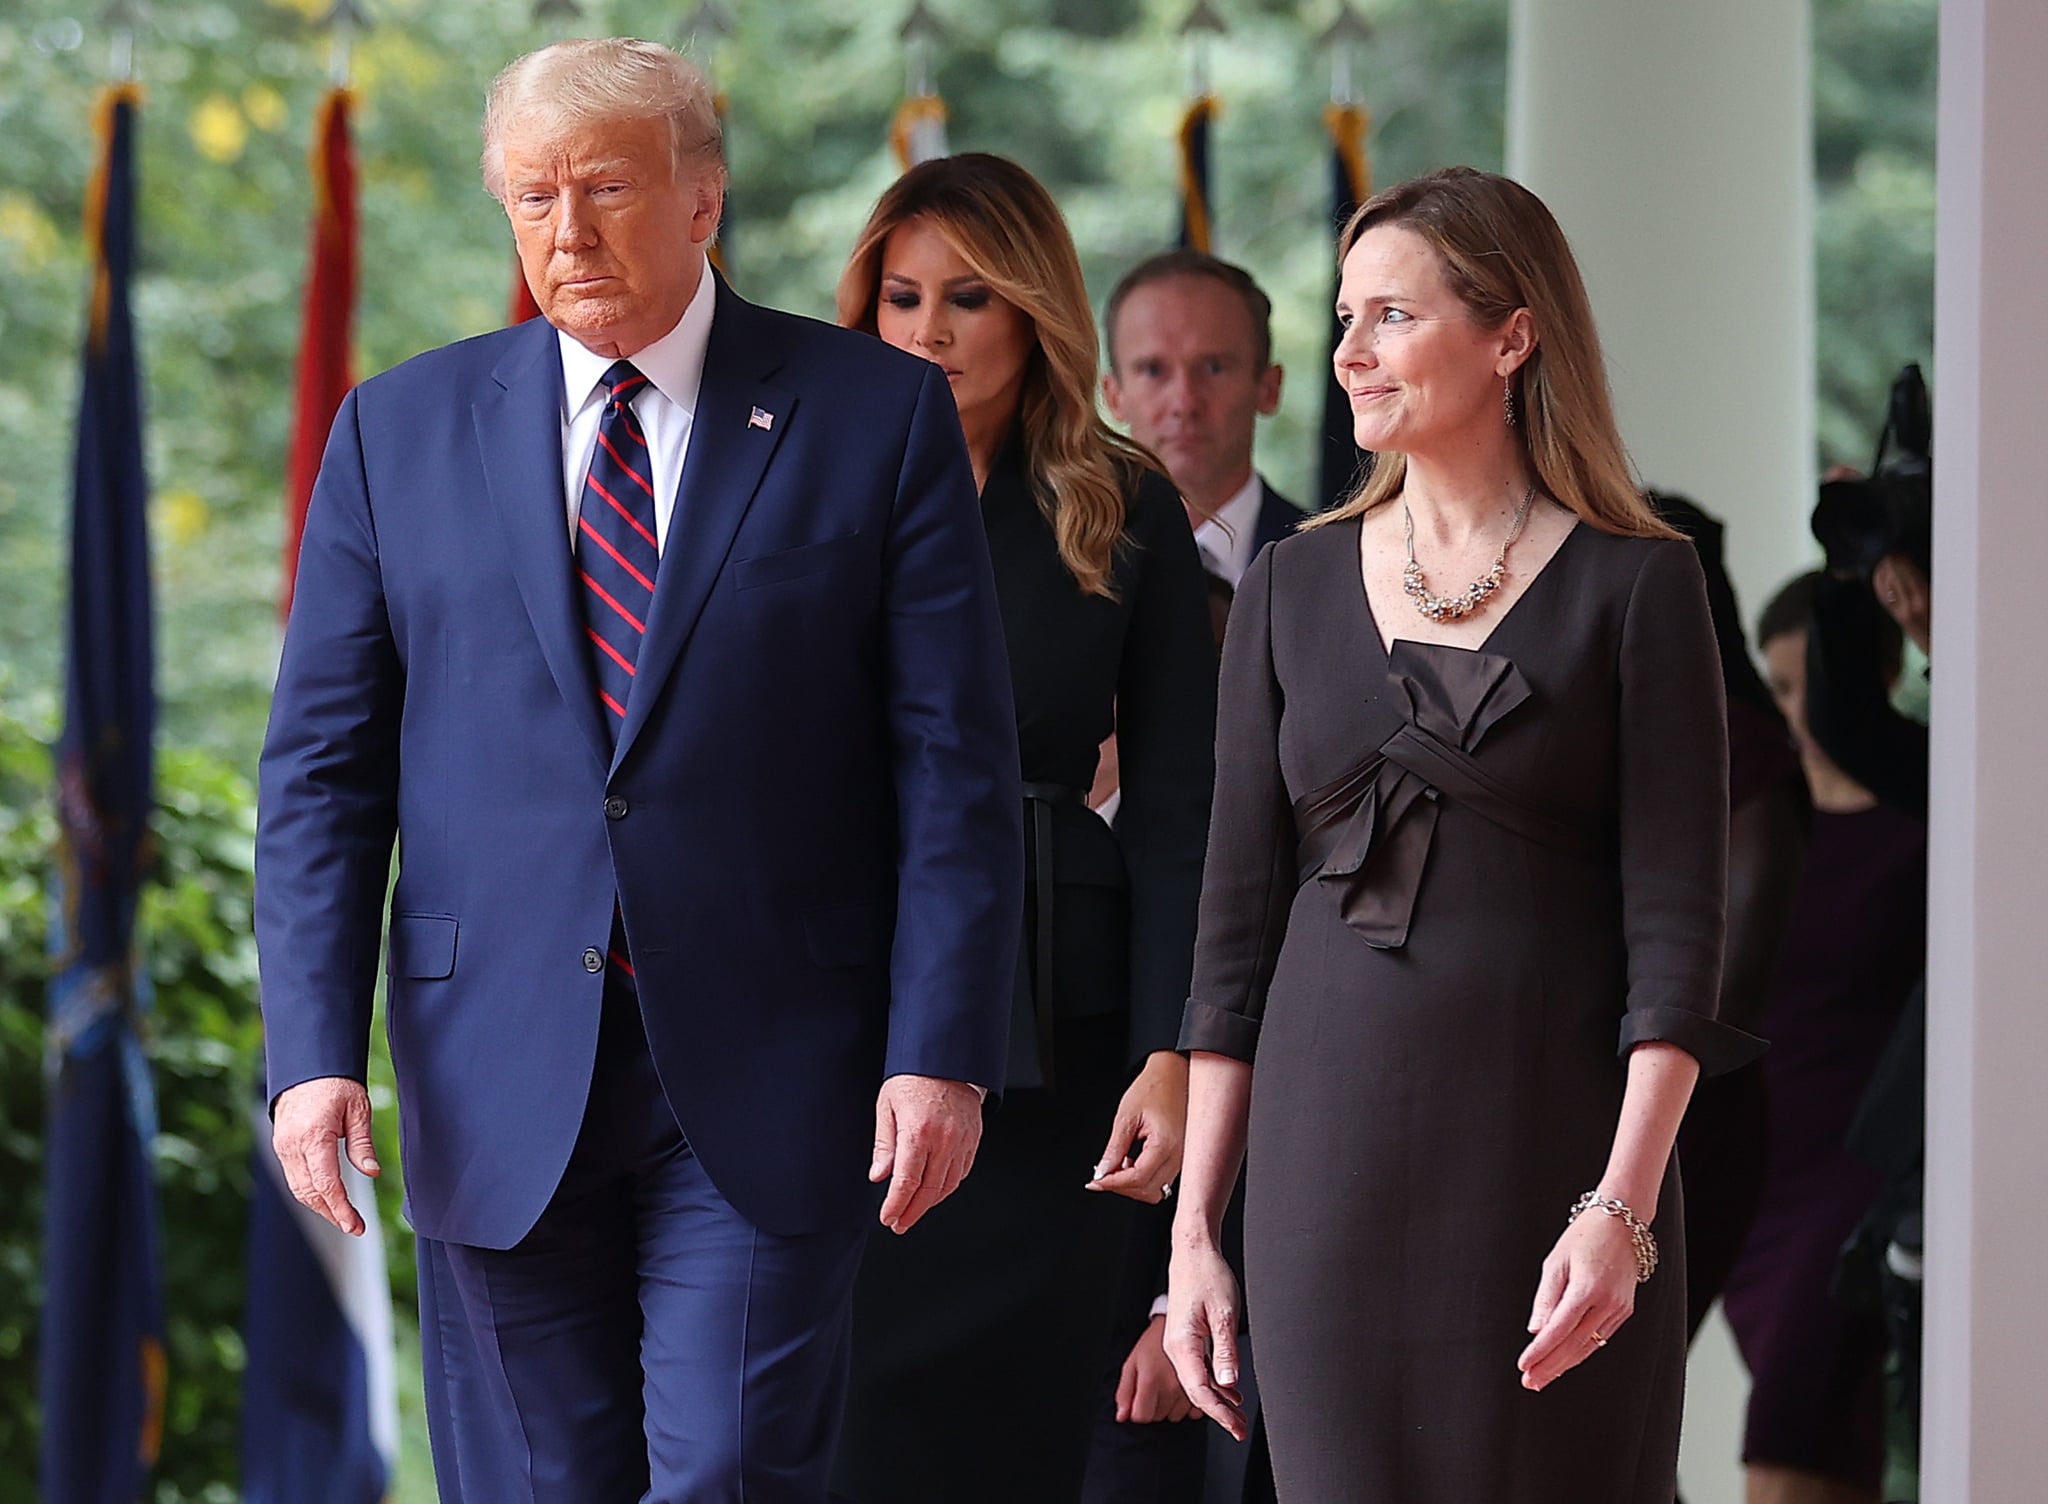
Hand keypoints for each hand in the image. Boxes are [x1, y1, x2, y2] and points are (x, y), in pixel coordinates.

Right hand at [271, 1076, 379, 1236]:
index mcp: (313, 1136)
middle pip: (309, 1193)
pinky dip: (310, 1192)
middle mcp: (292, 1146)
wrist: (307, 1065)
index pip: (325, 1184)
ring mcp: (282, 1147)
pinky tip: (327, 1198)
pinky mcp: (281, 1146)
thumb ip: (362, 1143)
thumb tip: (371, 1173)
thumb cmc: (336, 1083)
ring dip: (320, 1207)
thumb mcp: (358, 1108)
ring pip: (298, 1189)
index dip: (340, 1209)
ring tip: (343, 1217)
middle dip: (331, 1213)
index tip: (356, 1226)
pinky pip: (294, 1177)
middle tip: (354, 1226)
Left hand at [870, 1074, 983, 1233]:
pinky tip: (935, 1191)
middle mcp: (944, 1139)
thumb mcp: (887, 1107)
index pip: (906, 1182)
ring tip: (914, 1211)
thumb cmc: (914, 1076)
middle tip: (899, 1223)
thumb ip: (884, 1145)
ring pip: (948, 1185)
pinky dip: (948, 1187)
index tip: (888, 1218)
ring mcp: (962, 1140)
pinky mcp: (973, 1138)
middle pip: (929, 1191)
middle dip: (912, 1212)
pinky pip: (962, 1172)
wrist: (945, 1057)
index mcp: (918, 1131)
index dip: (896, 1205)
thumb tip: (878, 1176)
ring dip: (930, 1203)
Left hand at [1087, 1050, 1186, 1202]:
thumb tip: (1102, 1172)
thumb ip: (1114, 1148)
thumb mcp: (1126, 1116)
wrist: (1175, 1073)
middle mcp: (1179, 1156)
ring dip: (1134, 1184)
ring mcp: (1183, 1158)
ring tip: (1120, 1162)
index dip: (1113, 1183)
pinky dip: (1144, 1177)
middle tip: (1103, 1172)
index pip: (1138, 1179)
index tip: (1095, 1181)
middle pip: (1148, 1191)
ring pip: (1156, 1190)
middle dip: (1122, 1186)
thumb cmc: (1154, 1087)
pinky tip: (1133, 1161)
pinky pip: (1162, 1179)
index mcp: (1166, 1144)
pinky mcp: (1182, 1156)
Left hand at [1116, 1314, 1196, 1422]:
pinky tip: (1181, 1390)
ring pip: (1174, 1416)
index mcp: (1151, 1380)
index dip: (1137, 1410)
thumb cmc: (1153, 1343)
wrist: (1179, 1325)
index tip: (1139, 1400)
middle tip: (1153, 1387)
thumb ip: (1124, 1391)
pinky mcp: (1204, 1389)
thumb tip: (1122, 1416)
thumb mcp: (1132, 1362)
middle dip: (1152, 1407)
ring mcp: (1189, 1389)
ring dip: (1169, 1407)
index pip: (1141, 1417)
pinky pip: (1192, 1412)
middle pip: (1157, 1417)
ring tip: (1167, 1386)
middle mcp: (1171, 1388)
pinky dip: (1186, 1405)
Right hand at [1163, 1241, 1246, 1439]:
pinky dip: (1215, 1382)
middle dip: (1219, 1413)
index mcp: (1182, 1345)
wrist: (1193, 1251)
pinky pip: (1198, 1367)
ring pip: (1198, 1381)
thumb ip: (1226, 1351)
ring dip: (1219, 1399)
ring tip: (1238, 1416)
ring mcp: (1180, 1343)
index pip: (1200, 1391)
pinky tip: (1230, 1391)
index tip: (1236, 1428)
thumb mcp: (1224, 1314)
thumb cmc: (1207, 1275)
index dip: (1219, 1413)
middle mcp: (1176, 1347)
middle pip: (1197, 1391)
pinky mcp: (1186, 1337)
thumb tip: (1229, 1383)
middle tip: (1240, 1429)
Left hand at [1517, 1205, 1640, 1390]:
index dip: (1540, 1352)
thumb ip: (1546, 1298)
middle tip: (1530, 1382)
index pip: (1558, 1330)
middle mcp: (1607, 1303)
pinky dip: (1581, 1351)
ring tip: (1543, 1377)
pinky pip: (1600, 1337)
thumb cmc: (1585, 1236)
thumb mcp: (1556, 1261)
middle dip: (1550, 1366)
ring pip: (1589, 1346)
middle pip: (1574, 1345)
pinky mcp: (1624, 1311)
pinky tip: (1566, 1360)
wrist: (1623, 1222)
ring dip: (1565, 1364)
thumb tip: (1535, 1330)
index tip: (1523, 1366)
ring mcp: (1619, 1309)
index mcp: (1587, 1288)